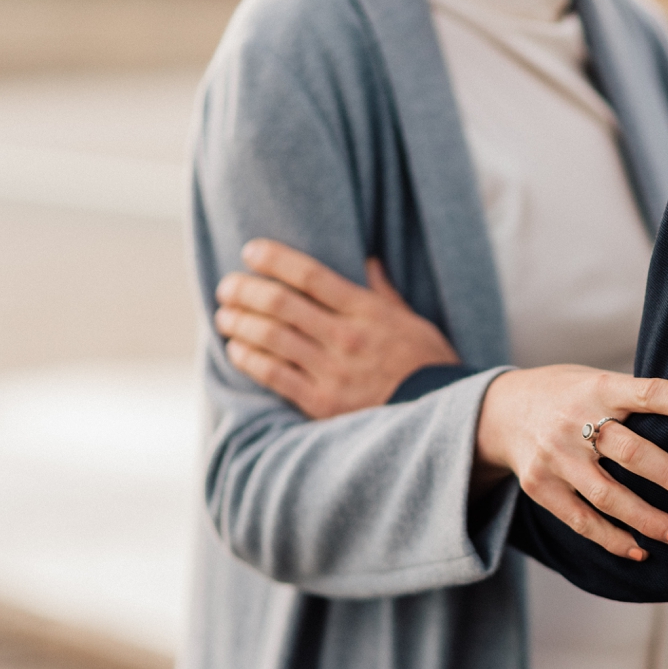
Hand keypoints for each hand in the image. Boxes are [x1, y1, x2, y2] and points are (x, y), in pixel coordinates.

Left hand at [214, 240, 460, 417]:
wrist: (443, 418)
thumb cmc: (429, 366)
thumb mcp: (413, 321)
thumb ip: (383, 293)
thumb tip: (367, 261)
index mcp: (367, 311)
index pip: (310, 275)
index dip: (274, 259)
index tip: (250, 250)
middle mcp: (346, 337)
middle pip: (280, 303)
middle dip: (245, 290)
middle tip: (227, 286)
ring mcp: (332, 371)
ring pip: (270, 337)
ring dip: (239, 322)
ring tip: (224, 316)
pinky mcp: (322, 402)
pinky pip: (273, 375)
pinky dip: (248, 358)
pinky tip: (235, 349)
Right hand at [475, 365, 667, 560]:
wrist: (501, 411)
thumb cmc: (568, 395)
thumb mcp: (595, 380)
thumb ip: (633, 398)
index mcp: (597, 389)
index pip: (644, 393)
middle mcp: (573, 422)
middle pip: (631, 453)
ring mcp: (554, 458)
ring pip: (608, 496)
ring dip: (650, 520)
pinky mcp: (540, 487)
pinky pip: (581, 520)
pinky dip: (613, 539)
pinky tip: (641, 550)